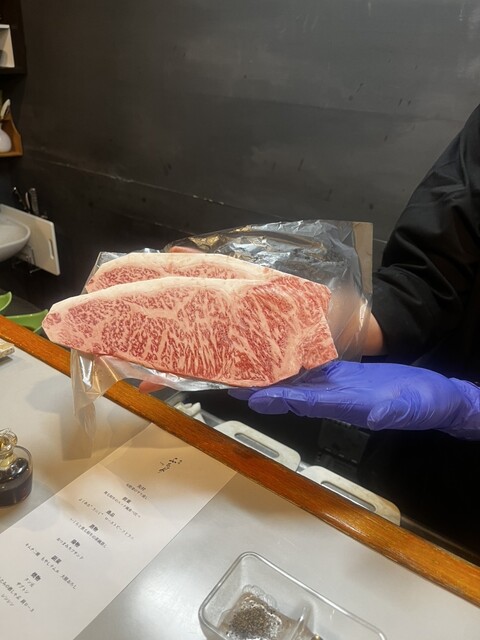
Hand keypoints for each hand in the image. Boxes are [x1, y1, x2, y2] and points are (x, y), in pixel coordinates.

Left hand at [230, 360, 479, 438]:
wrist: (436, 397)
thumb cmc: (425, 403)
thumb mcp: (411, 408)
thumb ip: (392, 413)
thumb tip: (374, 418)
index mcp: (347, 405)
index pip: (304, 402)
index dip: (278, 399)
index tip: (252, 396)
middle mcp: (336, 398)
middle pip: (292, 394)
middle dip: (264, 390)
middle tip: (234, 382)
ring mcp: (340, 387)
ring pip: (300, 382)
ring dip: (275, 377)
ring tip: (249, 368)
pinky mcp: (347, 376)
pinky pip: (316, 371)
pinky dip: (297, 365)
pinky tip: (283, 357)